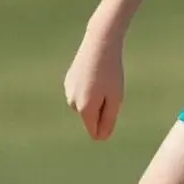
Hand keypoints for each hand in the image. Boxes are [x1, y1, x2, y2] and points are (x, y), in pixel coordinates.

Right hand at [64, 24, 124, 140]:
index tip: (113, 110)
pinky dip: (90, 88)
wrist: (99, 44)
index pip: (94, 133)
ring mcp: (68, 91)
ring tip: (103, 79)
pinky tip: (95, 73)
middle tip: (110, 89)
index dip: (107, 127)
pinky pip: (83, 93)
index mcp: (84, 109)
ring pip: (86, 105)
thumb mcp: (115, 99)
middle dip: (102, 109)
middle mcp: (72, 103)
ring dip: (96, 98)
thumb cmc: (112, 73)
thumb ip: (108, 121)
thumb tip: (101, 138)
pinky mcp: (68, 81)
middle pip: (91, 118)